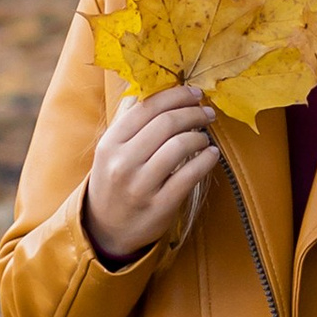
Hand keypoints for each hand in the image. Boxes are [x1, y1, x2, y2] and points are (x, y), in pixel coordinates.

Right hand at [84, 83, 219, 264]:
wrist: (106, 230)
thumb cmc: (114, 182)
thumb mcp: (111, 150)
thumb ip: (130, 120)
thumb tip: (155, 87)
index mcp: (110, 143)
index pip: (146, 107)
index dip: (175, 95)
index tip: (193, 93)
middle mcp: (122, 163)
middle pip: (166, 124)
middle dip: (193, 112)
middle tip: (207, 112)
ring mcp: (141, 186)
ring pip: (180, 146)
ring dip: (200, 135)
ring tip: (205, 135)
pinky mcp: (160, 206)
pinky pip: (190, 175)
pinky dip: (206, 159)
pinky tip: (211, 154)